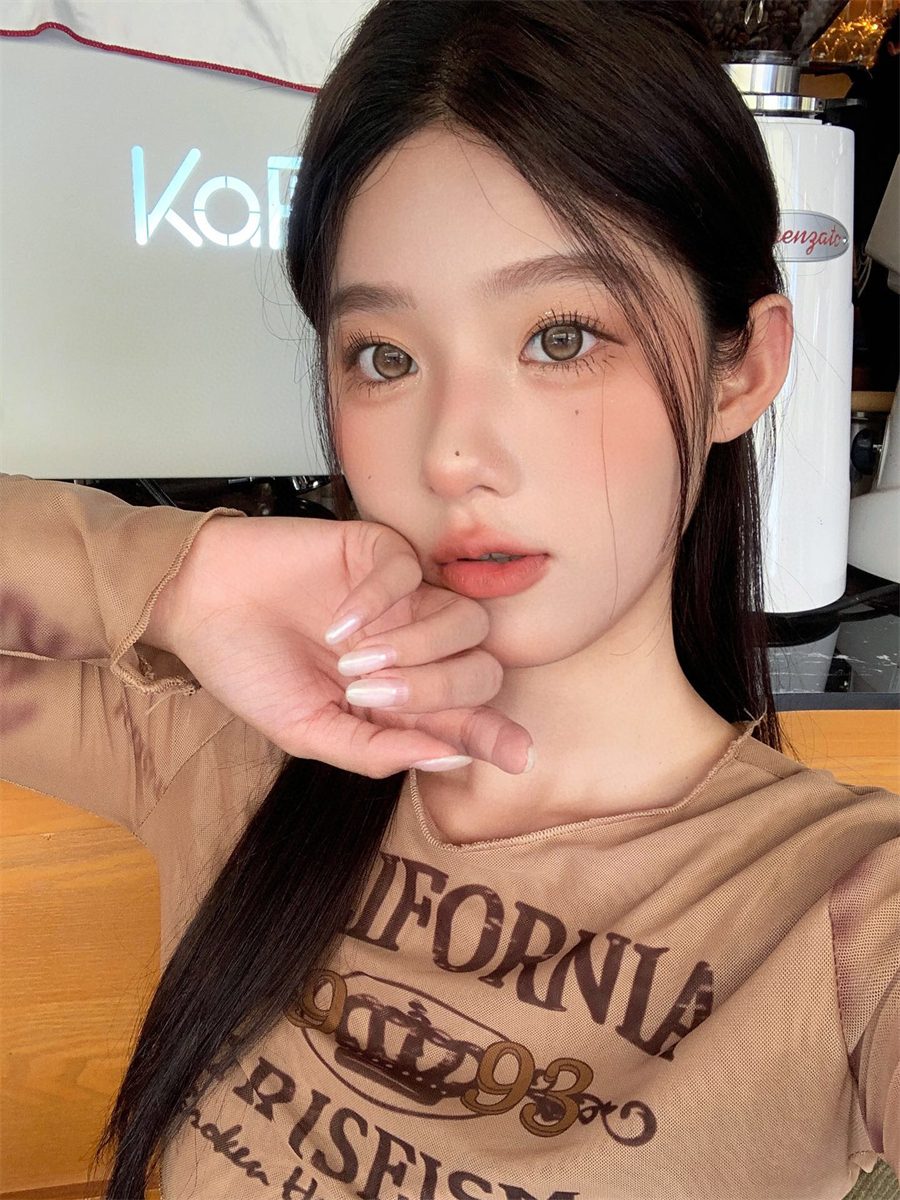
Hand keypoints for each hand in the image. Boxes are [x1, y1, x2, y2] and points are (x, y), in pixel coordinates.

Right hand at [148, 513, 533, 778]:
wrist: (199, 605)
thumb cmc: (249, 670)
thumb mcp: (307, 730)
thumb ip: (375, 750)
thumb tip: (449, 760)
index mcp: (402, 698)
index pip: (468, 718)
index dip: (495, 735)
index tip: (519, 756)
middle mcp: (415, 649)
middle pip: (481, 670)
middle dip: (441, 693)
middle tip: (376, 698)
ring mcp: (403, 601)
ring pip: (465, 620)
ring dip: (417, 649)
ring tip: (351, 663)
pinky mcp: (380, 553)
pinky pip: (412, 571)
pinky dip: (379, 600)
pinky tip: (337, 621)